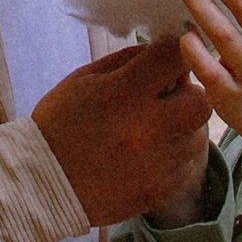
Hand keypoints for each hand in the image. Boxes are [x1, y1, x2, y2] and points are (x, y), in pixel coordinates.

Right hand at [34, 34, 211, 225]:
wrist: (41, 182)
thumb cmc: (60, 122)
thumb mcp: (85, 79)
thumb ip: (128, 61)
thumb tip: (163, 51)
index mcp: (124, 94)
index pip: (175, 56)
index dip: (175, 48)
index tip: (168, 54)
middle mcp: (147, 129)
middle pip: (201, 100)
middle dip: (187, 92)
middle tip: (167, 96)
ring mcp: (156, 165)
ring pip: (198, 135)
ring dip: (182, 126)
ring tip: (155, 128)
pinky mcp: (159, 192)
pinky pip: (187, 166)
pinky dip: (174, 156)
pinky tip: (150, 154)